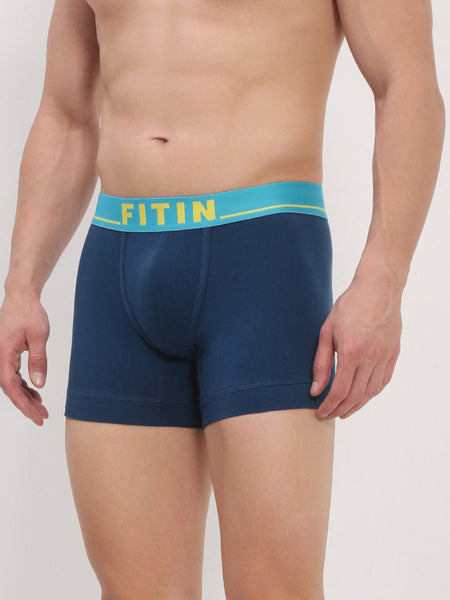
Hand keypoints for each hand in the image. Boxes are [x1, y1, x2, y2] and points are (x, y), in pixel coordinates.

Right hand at [0, 291, 49, 425]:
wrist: (21, 297)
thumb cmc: (29, 313)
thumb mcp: (38, 336)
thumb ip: (38, 360)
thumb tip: (39, 385)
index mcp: (3, 354)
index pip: (10, 386)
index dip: (23, 404)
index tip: (36, 416)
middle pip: (10, 388)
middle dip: (26, 405)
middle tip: (42, 418)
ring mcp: (2, 356)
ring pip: (11, 383)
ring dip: (25, 397)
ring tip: (41, 408)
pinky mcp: (7, 354)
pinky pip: (13, 375)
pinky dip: (24, 385)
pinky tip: (35, 393)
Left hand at [310, 276, 401, 419]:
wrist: (378, 288)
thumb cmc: (349, 306)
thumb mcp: (326, 332)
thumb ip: (321, 363)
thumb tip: (315, 390)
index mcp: (352, 352)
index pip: (340, 391)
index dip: (329, 406)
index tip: (320, 413)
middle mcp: (371, 357)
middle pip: (356, 396)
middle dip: (340, 410)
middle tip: (329, 415)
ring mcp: (385, 356)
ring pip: (371, 392)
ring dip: (356, 406)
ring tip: (343, 410)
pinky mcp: (393, 353)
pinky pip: (383, 381)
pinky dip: (371, 393)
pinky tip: (361, 396)